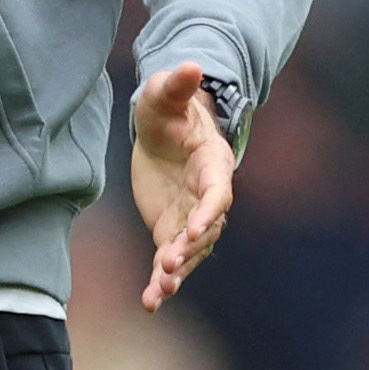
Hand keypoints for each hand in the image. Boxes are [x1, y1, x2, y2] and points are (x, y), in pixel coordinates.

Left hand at [128, 63, 236, 311]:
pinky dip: (161, 282)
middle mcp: (207, 198)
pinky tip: (150, 303)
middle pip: (205, 229)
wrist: (162, 131)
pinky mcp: (170, 232)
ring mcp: (190, 218)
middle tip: (167, 264)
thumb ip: (177, 86)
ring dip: (176, 272)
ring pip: (190, 252)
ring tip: (159, 292)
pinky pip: (169, 261)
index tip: (195, 228)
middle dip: (189, 248)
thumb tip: (190, 66)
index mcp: (213, 166)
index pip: (218, 193)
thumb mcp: (165, 94)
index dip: (209, 211)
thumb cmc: (168, 109)